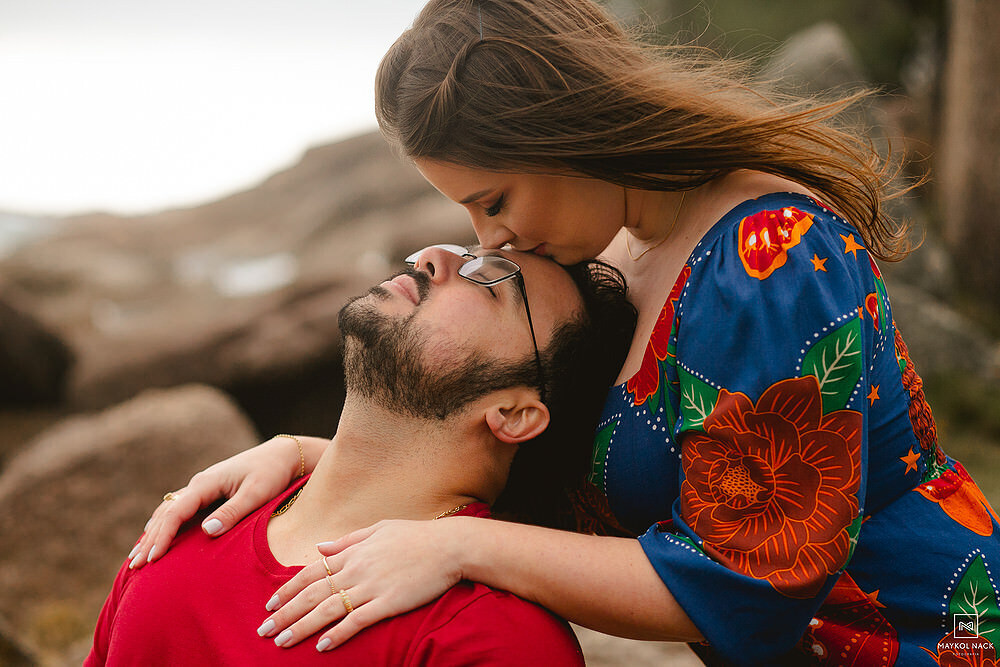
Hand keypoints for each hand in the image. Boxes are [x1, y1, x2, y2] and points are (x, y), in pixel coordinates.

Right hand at [128, 435, 319, 568]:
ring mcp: (202, 487)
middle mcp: (199, 484)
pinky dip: (164, 525)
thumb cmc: (272, 473)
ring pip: (169, 511)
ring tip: (137, 556)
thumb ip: (233, 512)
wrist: (282, 454)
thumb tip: (206, 531)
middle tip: (134, 565)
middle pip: (166, 514)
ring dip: (153, 533)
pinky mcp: (208, 493)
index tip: (153, 558)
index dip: (163, 536)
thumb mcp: (256, 493)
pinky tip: (156, 536)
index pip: (176, 513)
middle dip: (150, 539)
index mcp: (207, 483)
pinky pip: (178, 510)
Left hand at [256, 518, 468, 650]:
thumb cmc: (416, 536)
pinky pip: (357, 621)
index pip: (311, 571)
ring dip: (302, 627)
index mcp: (353, 552)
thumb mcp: (378, 529)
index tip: (270, 604)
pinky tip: (323, 647)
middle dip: (285, 613)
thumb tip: (320, 547)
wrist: (450, 545)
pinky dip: (339, 633)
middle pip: (312, 594)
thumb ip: (347, 540)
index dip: (288, 589)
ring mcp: (372, 586)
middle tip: (263, 631)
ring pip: (328, 609)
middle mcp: (357, 569)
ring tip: (282, 642)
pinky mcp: (389, 602)